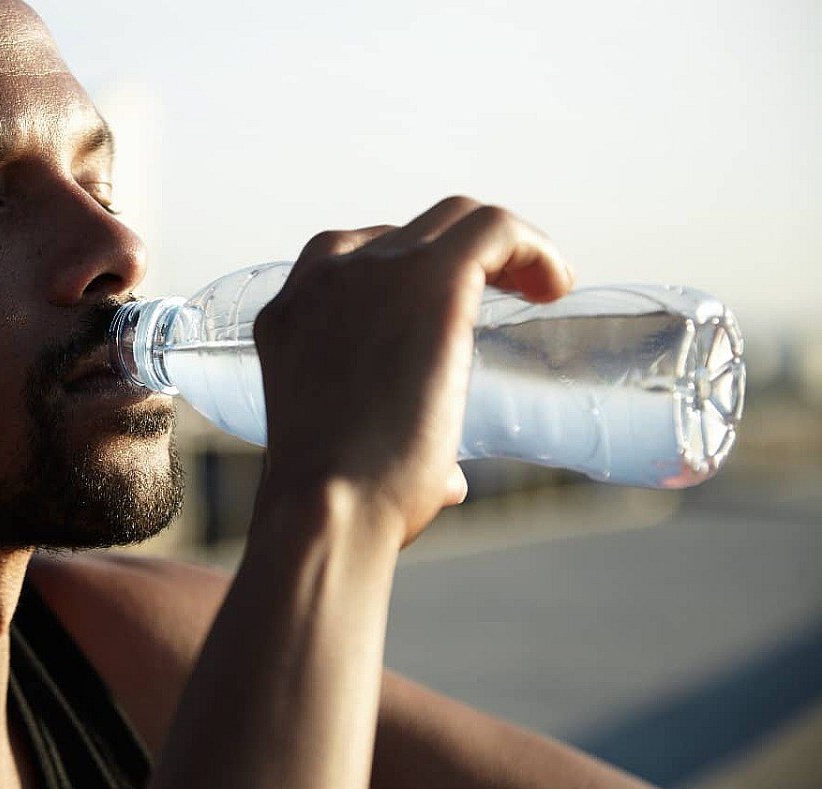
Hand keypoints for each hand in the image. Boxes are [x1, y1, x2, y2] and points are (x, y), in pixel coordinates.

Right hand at [253, 196, 573, 547]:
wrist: (326, 505)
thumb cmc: (334, 501)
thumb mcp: (341, 451)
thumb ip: (392, 449)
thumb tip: (449, 481)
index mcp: (293, 311)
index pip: (353, 257)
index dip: (408, 273)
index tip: (445, 307)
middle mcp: (327, 277)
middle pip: (409, 232)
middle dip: (459, 257)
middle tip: (503, 297)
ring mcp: (376, 271)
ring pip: (454, 220)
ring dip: (501, 248)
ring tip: (539, 287)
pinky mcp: (431, 281)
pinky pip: (494, 230)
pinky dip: (533, 246)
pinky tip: (557, 284)